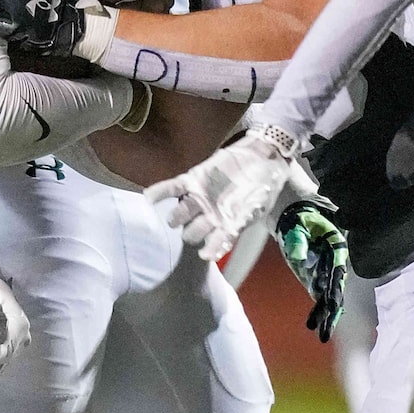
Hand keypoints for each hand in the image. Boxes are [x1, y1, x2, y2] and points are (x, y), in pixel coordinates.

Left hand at [145, 122, 318, 262]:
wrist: (263, 157)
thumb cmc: (264, 185)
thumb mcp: (258, 205)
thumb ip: (243, 220)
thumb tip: (230, 235)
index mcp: (226, 226)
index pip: (214, 244)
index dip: (209, 250)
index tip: (206, 254)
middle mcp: (209, 216)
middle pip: (192, 232)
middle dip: (190, 233)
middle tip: (191, 231)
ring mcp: (198, 199)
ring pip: (180, 213)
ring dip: (175, 217)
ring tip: (174, 219)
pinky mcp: (192, 181)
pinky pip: (172, 189)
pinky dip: (159, 193)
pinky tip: (148, 198)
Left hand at [273, 198, 349, 341]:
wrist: (297, 213)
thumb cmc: (298, 217)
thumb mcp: (297, 226)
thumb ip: (298, 242)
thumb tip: (299, 259)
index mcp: (336, 246)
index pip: (336, 270)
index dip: (335, 288)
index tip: (333, 304)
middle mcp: (334, 261)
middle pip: (335, 288)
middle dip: (331, 310)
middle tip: (327, 330)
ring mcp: (325, 269)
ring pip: (328, 294)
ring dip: (325, 314)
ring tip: (322, 334)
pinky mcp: (315, 274)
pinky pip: (319, 293)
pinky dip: (318, 309)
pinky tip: (317, 325)